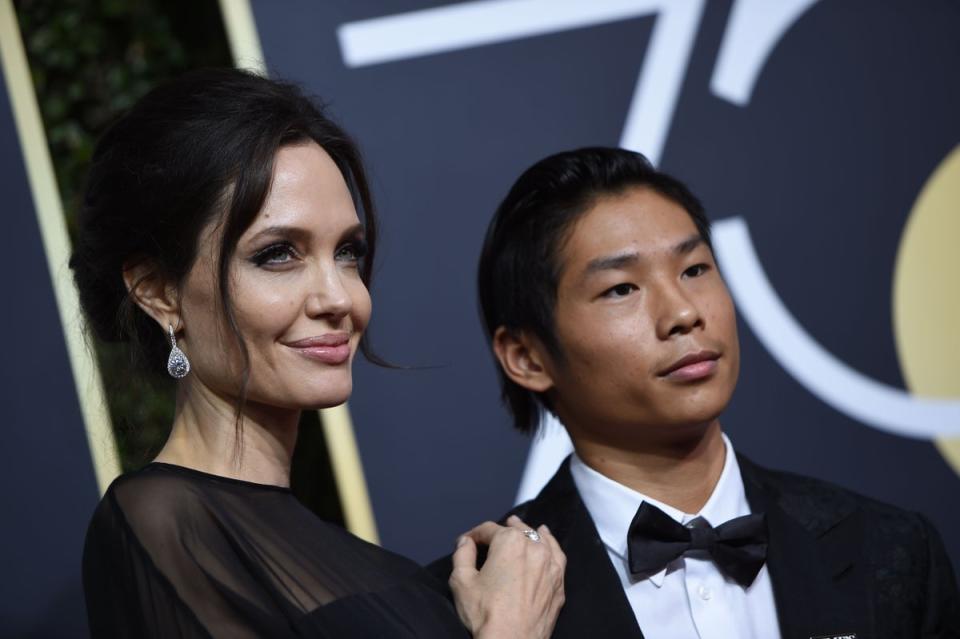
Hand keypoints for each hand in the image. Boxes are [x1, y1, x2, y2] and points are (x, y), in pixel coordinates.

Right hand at [449, 515, 565, 638]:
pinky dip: (551, 544)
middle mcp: (534, 548)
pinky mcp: (558, 583)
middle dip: (503, 529)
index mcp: (509, 542)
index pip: (489, 530)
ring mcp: (550, 565)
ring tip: (520, 527)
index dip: (474, 535)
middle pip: (517, 531)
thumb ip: (462, 554)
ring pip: (539, 539)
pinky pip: (557, 555)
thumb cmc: (486, 614)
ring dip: (528, 532)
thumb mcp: (462, 581)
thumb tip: (466, 542)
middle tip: (492, 533)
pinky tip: (547, 540)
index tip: (466, 542)